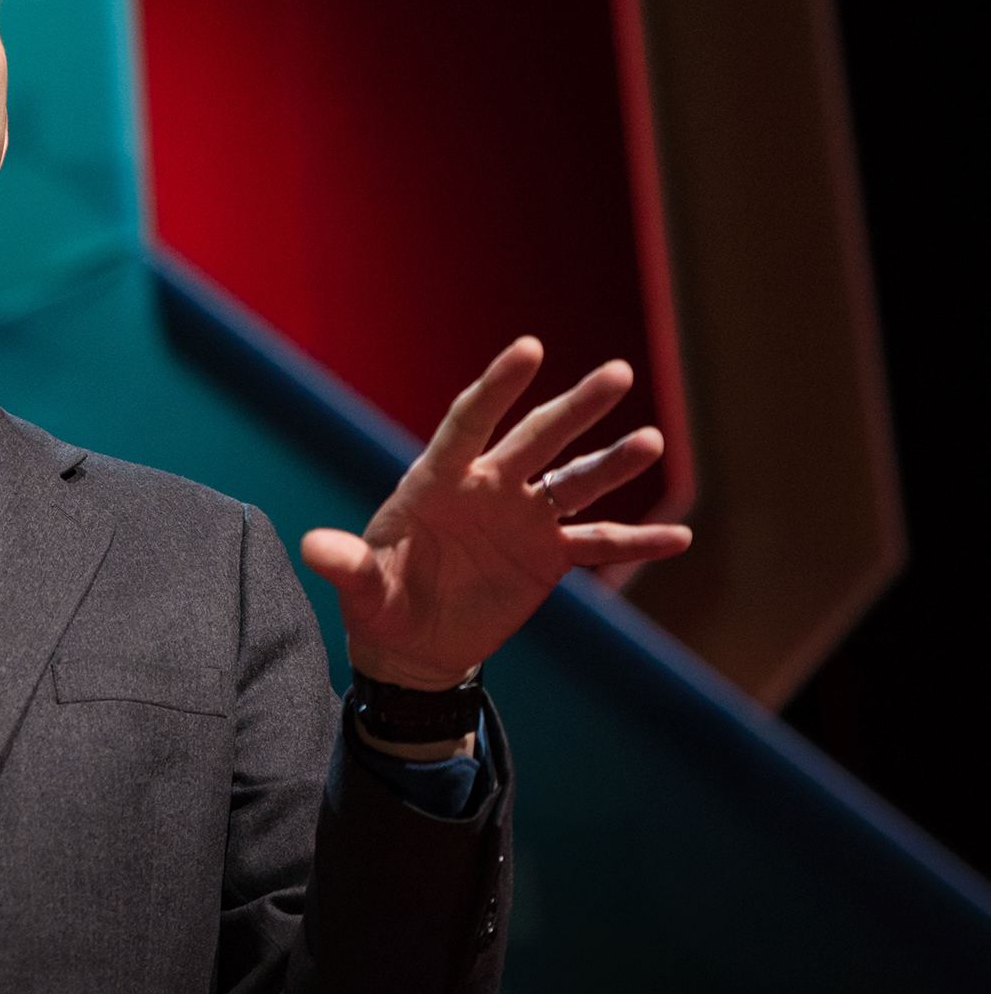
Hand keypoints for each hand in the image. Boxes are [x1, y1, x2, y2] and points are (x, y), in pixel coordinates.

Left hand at [300, 337, 690, 690]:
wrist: (412, 645)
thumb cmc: (378, 601)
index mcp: (438, 480)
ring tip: (651, 441)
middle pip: (537, 439)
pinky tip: (680, 537)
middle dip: (575, 408)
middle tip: (617, 374)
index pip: (470, 422)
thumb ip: (345, 564)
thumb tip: (312, 547)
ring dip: (613, 463)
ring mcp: (523, 520)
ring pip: (575, 482)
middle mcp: (489, 488)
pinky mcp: (548, 557)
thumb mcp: (359, 587)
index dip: (498, 387)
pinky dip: (637, 540)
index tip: (529, 348)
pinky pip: (598, 543)